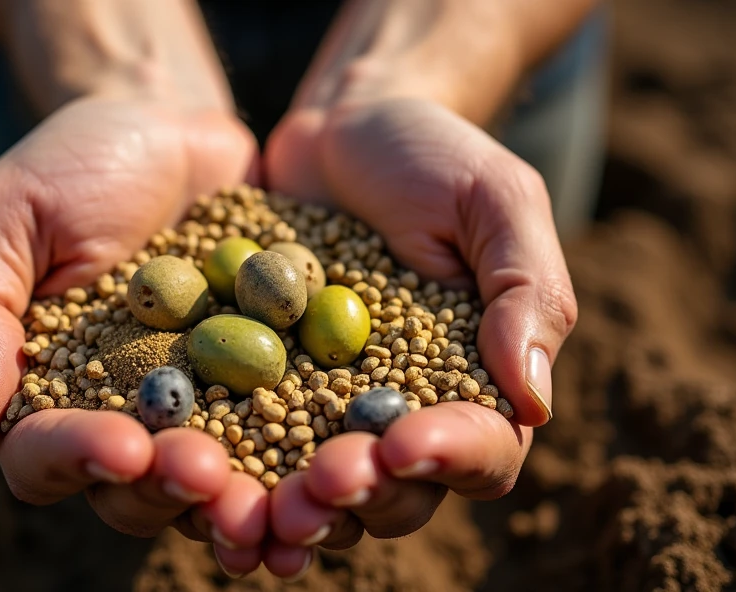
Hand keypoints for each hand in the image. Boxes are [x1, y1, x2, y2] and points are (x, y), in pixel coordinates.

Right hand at [0, 97, 269, 574]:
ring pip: (214, 482)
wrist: (171, 123)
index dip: (80, 461)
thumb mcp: (6, 214)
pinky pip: (290, 429)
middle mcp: (122, 415)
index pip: (43, 456)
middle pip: (134, 491)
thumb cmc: (73, 162)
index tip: (124, 446)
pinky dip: (309, 453)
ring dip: (242, 498)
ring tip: (277, 495)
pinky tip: (340, 455)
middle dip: (169, 491)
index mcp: (44, 393)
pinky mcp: (269, 382)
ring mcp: (201, 405)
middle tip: (210, 474)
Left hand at [261, 98, 576, 571]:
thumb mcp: (495, 201)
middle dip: (362, 497)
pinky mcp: (264, 390)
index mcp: (476, 384)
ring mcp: (328, 408)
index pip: (482, 448)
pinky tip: (202, 476)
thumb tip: (533, 402)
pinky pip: (247, 443)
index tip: (403, 445)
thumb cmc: (433, 158)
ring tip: (261, 510)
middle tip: (319, 488)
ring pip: (321, 490)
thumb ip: (527, 292)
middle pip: (397, 491)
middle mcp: (402, 413)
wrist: (341, 130)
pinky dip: (232, 471)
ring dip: (295, 508)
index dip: (448, 457)